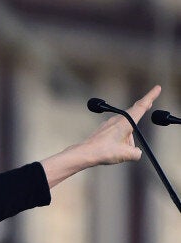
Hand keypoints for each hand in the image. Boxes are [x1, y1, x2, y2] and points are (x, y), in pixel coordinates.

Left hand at [41, 85, 160, 187]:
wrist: (85, 153)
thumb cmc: (104, 151)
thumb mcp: (127, 154)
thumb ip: (136, 153)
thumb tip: (136, 152)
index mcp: (126, 122)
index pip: (141, 107)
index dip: (150, 96)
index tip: (157, 88)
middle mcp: (117, 120)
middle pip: (134, 114)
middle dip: (142, 109)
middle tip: (149, 102)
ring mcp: (109, 124)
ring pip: (125, 129)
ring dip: (128, 137)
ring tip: (118, 150)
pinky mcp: (104, 130)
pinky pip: (116, 133)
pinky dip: (119, 139)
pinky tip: (113, 148)